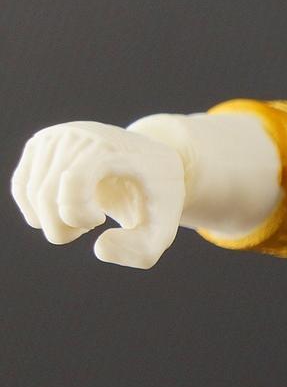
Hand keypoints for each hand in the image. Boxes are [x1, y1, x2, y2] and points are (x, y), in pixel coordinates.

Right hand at [11, 122, 186, 267]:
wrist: (149, 160)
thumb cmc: (156, 195)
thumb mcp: (164, 226)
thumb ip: (142, 252)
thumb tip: (99, 248)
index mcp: (118, 150)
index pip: (77, 177)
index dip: (78, 210)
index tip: (99, 218)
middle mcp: (83, 135)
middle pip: (48, 194)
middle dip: (64, 228)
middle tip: (91, 225)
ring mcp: (58, 136)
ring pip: (33, 193)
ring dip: (53, 221)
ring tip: (85, 217)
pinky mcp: (40, 144)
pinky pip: (22, 187)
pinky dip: (37, 211)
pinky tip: (65, 210)